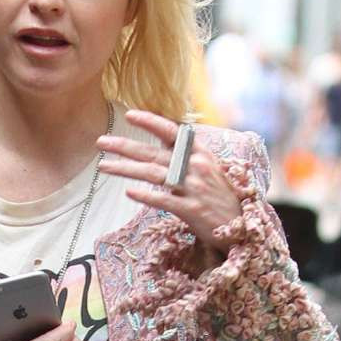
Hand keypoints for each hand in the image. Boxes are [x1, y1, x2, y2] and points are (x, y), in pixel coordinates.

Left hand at [97, 109, 242, 255]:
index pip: (172, 131)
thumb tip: (162, 144)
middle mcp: (197, 166)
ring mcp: (194, 188)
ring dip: (126, 169)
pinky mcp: (192, 209)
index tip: (129, 115)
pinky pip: (165, 200)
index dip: (150, 122)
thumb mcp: (207, 169)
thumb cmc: (219, 196)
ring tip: (103, 166)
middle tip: (101, 142)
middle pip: (154, 153)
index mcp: (200, 153)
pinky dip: (146, 195)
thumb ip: (185, 156)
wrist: (240, 225)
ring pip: (154, 174)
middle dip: (124, 146)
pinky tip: (129, 191)